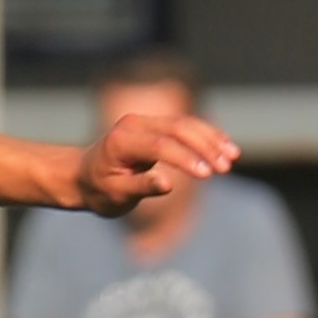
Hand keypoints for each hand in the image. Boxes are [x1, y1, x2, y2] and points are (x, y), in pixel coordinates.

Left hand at [75, 110, 240, 215]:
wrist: (83, 175)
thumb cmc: (99, 190)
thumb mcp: (115, 195)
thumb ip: (140, 188)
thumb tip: (167, 184)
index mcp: (121, 142)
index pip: (160, 146)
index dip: (186, 158)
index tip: (208, 175)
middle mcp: (133, 124)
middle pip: (177, 128)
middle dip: (205, 146)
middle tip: (226, 167)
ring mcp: (144, 121)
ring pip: (184, 123)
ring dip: (211, 138)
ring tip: (234, 155)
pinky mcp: (154, 125)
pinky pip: (184, 125)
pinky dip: (206, 134)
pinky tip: (225, 146)